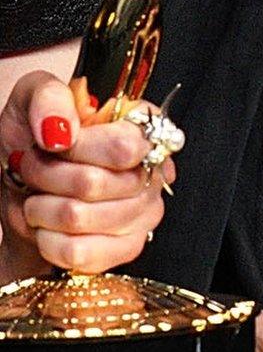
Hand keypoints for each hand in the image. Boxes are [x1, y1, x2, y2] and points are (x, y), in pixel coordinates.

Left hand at [0, 70, 172, 281]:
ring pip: (79, 218)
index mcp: (140, 124)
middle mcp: (151, 168)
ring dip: (41, 208)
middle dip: (46, 176)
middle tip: (34, 168)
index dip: (79, 148)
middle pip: (94, 184)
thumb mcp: (33, 99)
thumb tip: (63, 132)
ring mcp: (144, 211)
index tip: (53, 143)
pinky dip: (47, 241)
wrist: (23, 190)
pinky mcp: (127, 248)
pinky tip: (49, 226)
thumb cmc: (34, 141)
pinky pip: (78, 253)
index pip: (124, 146)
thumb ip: (48, 98)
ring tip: (39, 195)